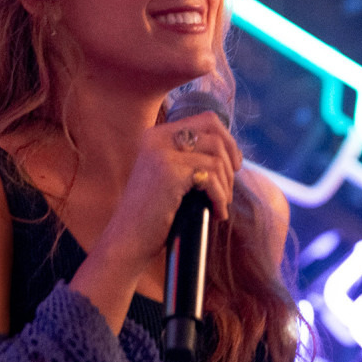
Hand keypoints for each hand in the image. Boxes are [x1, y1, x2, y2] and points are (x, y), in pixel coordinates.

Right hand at [73, 111, 241, 329]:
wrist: (127, 241)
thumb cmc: (153, 215)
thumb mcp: (170, 178)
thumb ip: (190, 160)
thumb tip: (232, 153)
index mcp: (156, 135)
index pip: (206, 120)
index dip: (228, 140)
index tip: (234, 165)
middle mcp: (156, 138)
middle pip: (214, 132)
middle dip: (231, 160)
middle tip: (228, 188)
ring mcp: (161, 153)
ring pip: (216, 156)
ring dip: (226, 184)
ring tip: (220, 205)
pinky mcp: (168, 172)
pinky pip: (211, 177)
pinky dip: (220, 197)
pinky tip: (216, 213)